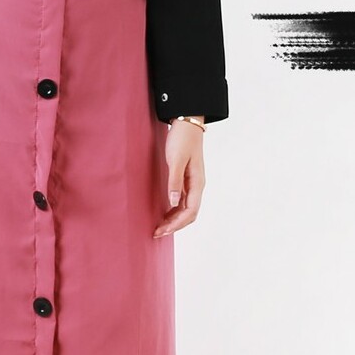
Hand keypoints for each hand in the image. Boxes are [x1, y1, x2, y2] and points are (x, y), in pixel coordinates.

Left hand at [153, 119, 205, 237]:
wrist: (187, 122)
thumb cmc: (182, 139)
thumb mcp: (176, 159)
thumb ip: (175, 181)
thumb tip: (173, 203)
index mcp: (197, 183)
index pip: (190, 212)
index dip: (177, 224)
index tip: (162, 230)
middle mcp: (197, 185)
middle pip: (189, 214)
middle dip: (174, 225)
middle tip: (157, 232)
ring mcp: (193, 182)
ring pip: (186, 209)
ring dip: (174, 219)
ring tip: (159, 226)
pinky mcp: (186, 178)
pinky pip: (182, 200)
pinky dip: (174, 210)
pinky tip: (165, 212)